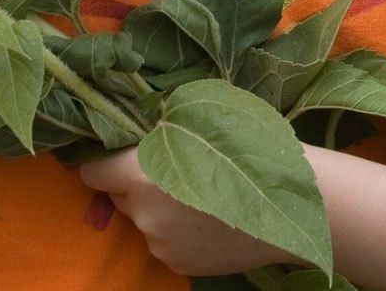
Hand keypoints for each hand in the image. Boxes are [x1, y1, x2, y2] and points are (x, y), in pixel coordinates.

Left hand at [78, 149, 295, 275]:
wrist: (292, 207)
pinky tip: (208, 220)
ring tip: (199, 195)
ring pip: (143, 220)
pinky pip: (164, 241)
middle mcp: (144, 214)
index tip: (117, 155)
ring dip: (158, 208)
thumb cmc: (252, 150)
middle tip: (172, 167)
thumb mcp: (203, 121)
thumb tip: (136, 128)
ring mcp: (161, 244)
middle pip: (118, 196)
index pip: (92, 171)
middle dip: (135, 183)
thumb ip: (161, 130)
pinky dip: (177, 231)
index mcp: (143, 174)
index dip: (103, 160)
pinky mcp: (178, 264)